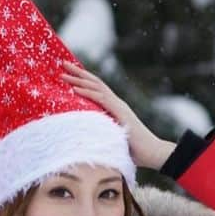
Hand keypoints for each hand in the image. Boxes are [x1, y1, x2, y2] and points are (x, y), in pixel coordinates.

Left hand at [59, 61, 173, 169]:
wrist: (151, 152)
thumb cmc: (133, 149)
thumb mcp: (113, 136)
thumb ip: (102, 130)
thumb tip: (86, 134)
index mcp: (114, 106)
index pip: (97, 88)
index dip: (83, 79)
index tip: (70, 73)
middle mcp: (116, 102)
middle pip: (94, 82)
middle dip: (78, 72)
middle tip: (63, 63)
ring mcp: (118, 105)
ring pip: (95, 87)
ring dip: (78, 80)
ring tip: (63, 74)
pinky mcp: (119, 112)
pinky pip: (100, 99)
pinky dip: (86, 93)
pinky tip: (75, 89)